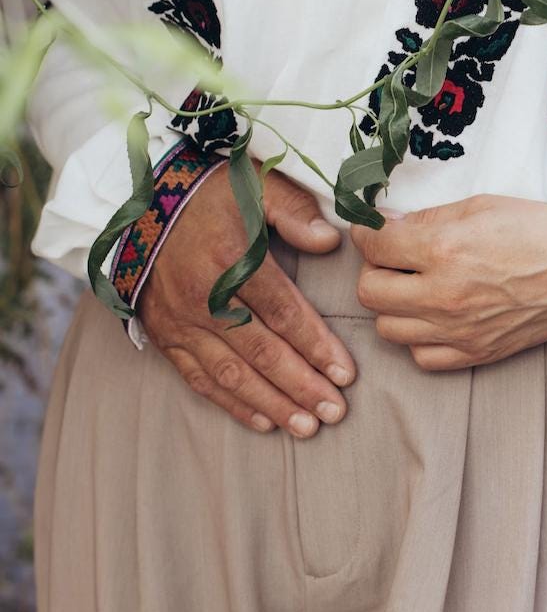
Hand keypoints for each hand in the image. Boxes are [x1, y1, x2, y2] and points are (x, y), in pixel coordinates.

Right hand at [137, 167, 356, 436]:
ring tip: (306, 427)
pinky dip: (230, 404)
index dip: (317, 347)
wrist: (134, 196)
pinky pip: (198, 378)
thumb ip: (294, 210)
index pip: (284, 314)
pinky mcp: (163, 334)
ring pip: (232, 375)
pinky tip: (261, 421)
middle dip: (302, 387)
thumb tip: (330, 240)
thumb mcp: (253, 183)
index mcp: (233, 260)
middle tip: (335, 413)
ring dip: (271, 404)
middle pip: (263, 353)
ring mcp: (181, 321)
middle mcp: (205, 298)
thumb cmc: (206, 189)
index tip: (346, 375)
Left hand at [350, 194, 546, 370]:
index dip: (367, 232)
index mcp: (444, 250)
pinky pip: (421, 357)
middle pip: (369, 291)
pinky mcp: (476, 353)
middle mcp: (444, 295)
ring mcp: (458, 330)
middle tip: (393, 257)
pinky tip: (434, 316)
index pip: (374, 246)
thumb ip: (427, 218)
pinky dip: (419, 337)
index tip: (373, 229)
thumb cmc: (538, 229)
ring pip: (388, 328)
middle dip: (374, 269)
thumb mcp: (480, 206)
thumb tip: (386, 225)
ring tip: (413, 287)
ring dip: (393, 304)